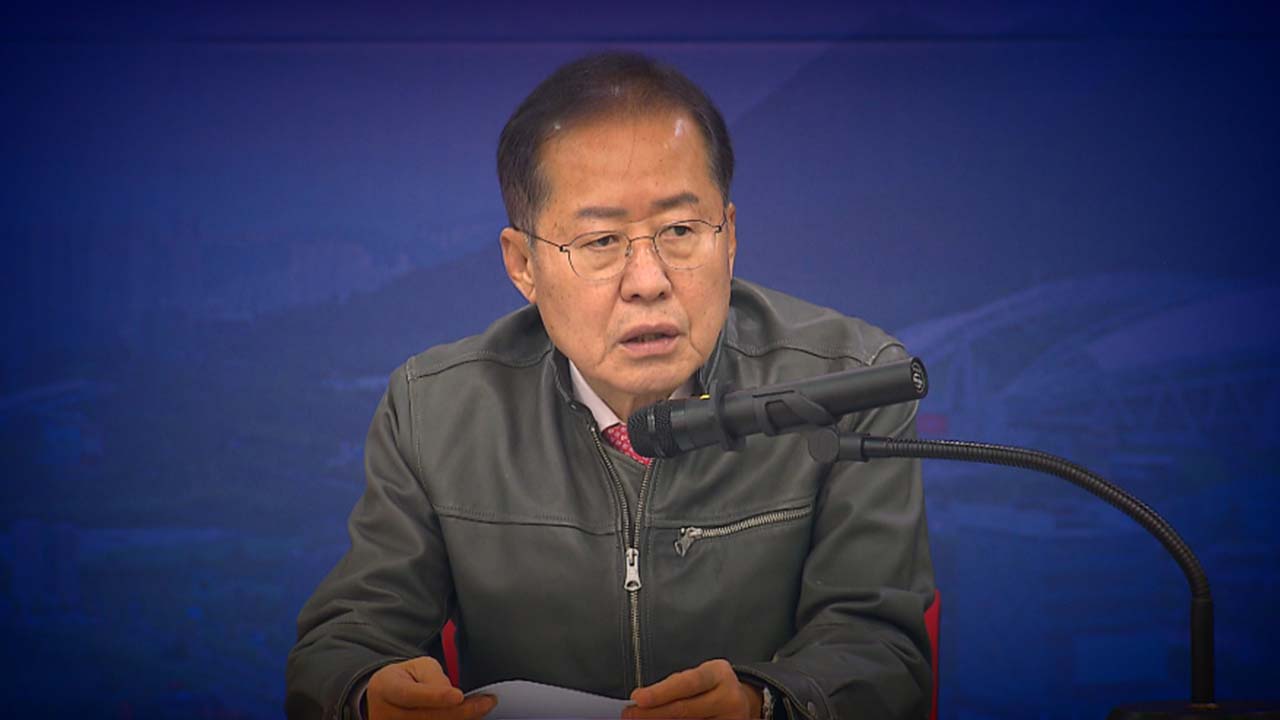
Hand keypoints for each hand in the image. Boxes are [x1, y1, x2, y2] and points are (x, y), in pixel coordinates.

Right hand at [366, 656, 496, 719]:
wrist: (384, 699)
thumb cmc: (406, 679)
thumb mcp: (416, 666)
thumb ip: (434, 677)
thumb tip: (453, 696)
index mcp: (386, 688)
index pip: (410, 694)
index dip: (435, 696)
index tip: (458, 695)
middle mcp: (386, 714)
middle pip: (427, 717)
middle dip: (461, 711)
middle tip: (487, 702)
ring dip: (462, 719)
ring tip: (482, 708)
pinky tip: (470, 716)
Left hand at [623, 658, 762, 718]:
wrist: (745, 704)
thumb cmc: (712, 687)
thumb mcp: (700, 675)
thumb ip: (675, 686)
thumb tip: (641, 701)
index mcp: (718, 674)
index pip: (687, 683)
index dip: (661, 692)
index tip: (638, 698)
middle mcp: (729, 698)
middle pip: (684, 710)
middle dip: (651, 714)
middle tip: (629, 715)